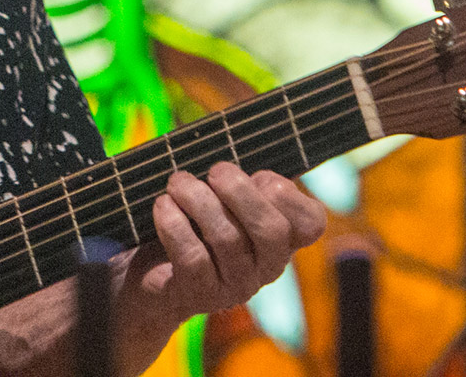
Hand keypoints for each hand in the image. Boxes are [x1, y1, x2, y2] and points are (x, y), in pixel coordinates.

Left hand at [129, 163, 327, 320]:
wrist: (153, 266)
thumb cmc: (197, 219)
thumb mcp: (227, 197)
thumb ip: (243, 183)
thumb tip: (230, 174)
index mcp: (283, 238)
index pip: (311, 223)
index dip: (291, 196)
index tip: (261, 178)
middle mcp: (267, 266)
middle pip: (270, 230)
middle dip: (240, 192)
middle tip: (214, 171)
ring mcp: (237, 286)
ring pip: (227, 239)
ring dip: (198, 199)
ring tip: (177, 182)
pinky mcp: (202, 295)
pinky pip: (193, 256)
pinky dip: (175, 223)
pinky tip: (163, 205)